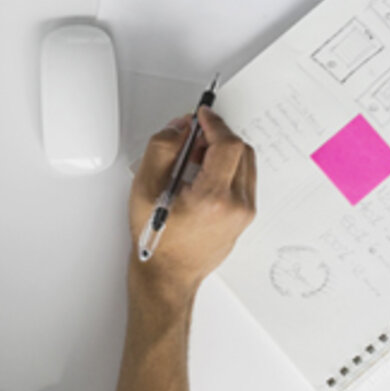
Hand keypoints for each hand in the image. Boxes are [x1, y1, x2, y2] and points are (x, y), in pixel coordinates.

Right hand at [129, 107, 255, 293]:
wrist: (167, 275)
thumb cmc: (156, 239)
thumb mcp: (144, 188)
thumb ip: (161, 149)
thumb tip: (180, 128)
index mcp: (213, 197)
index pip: (228, 144)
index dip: (214, 123)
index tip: (202, 115)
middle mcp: (236, 205)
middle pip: (240, 150)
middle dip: (218, 137)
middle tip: (193, 138)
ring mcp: (244, 213)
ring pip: (245, 164)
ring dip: (223, 152)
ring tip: (195, 159)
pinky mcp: (245, 217)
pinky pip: (244, 180)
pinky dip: (227, 168)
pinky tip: (202, 176)